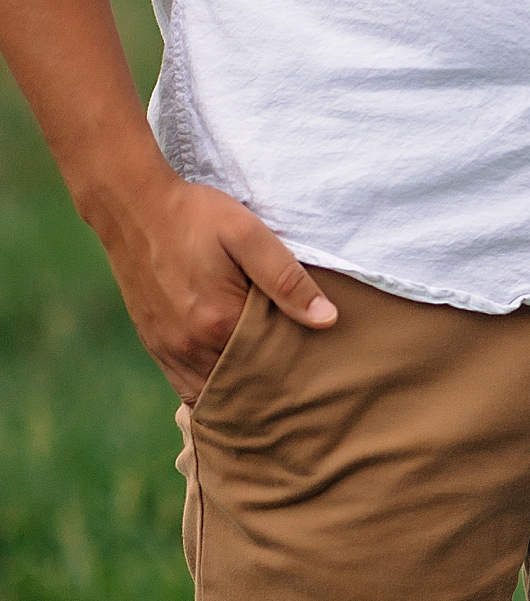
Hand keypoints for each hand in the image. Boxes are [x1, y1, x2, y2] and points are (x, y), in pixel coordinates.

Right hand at [83, 161, 338, 401]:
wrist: (131, 204)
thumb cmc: (195, 215)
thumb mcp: (248, 235)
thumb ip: (287, 278)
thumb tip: (327, 319)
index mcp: (218, 322)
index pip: (269, 370)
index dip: (294, 374)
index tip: (316, 373)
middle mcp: (189, 345)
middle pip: (240, 388)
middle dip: (269, 392)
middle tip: (299, 388)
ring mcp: (167, 347)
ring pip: (209, 395)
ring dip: (238, 396)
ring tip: (269, 388)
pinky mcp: (153, 342)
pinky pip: (184, 385)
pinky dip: (210, 390)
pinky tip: (232, 382)